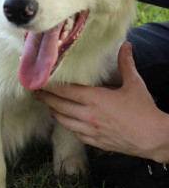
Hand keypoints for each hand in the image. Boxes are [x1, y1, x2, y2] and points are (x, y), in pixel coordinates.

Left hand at [35, 42, 168, 162]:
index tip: (40, 83)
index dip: (51, 87)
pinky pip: (74, 133)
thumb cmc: (144, 111)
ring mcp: (90, 130)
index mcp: (95, 99)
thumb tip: (126, 45)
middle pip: (60, 105)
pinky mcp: (95, 142)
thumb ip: (126, 64)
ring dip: (54, 112)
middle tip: (35, 94)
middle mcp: (88, 115)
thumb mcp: (134, 84)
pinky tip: (64, 122)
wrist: (152, 138)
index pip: (66, 91)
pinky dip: (66, 125)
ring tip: (48, 106)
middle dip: (46, 99)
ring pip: (64, 121)